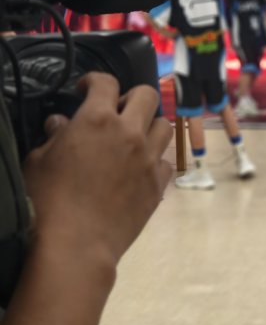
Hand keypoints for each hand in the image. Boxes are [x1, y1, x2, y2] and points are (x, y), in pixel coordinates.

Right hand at [22, 73, 172, 264]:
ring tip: (134, 138)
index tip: (87, 89)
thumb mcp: (39, 162)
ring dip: (150, 126)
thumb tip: (62, 124)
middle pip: (147, 95)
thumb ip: (54, 136)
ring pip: (165, 126)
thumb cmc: (49, 202)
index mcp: (97, 121)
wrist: (76, 244)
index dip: (95, 80)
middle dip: (132, 96)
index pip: (106, 82)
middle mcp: (129, 133)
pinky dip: (155, 161)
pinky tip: (140, 169)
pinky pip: (166, 162)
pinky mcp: (158, 183)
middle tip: (118, 110)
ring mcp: (148, 158)